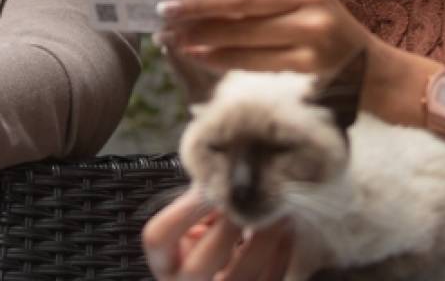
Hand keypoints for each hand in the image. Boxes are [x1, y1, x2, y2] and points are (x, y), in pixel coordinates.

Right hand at [143, 189, 293, 280]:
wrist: (223, 272)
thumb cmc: (210, 241)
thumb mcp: (193, 223)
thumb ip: (201, 205)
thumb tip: (222, 174)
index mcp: (166, 262)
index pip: (158, 237)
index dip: (182, 210)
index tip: (208, 186)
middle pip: (198, 265)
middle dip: (226, 229)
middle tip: (248, 201)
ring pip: (241, 275)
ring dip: (263, 239)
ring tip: (277, 210)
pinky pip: (270, 280)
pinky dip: (281, 254)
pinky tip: (286, 230)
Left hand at [158, 0, 443, 127]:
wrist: (382, 76)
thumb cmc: (335, 43)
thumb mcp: (308, 13)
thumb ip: (268, 9)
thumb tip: (208, 6)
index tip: (173, 0)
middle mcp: (312, 12)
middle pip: (242, 16)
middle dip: (197, 19)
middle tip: (164, 21)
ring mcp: (314, 44)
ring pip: (247, 43)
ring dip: (206, 43)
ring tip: (176, 41)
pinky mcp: (313, 72)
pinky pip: (259, 66)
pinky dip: (227, 61)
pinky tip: (204, 58)